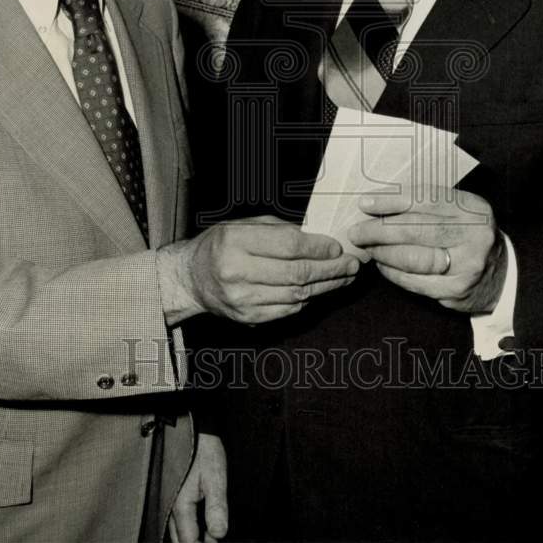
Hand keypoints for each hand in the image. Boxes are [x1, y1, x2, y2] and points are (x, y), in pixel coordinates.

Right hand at [158, 217, 359, 323]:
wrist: (191, 277)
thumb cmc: (221, 244)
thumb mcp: (242, 224)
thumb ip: (277, 228)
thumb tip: (316, 236)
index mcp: (236, 242)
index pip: (289, 246)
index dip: (318, 247)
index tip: (337, 247)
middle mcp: (237, 272)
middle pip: (297, 273)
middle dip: (330, 269)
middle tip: (351, 264)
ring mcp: (242, 299)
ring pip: (296, 295)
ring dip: (325, 287)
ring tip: (343, 277)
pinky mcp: (248, 317)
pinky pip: (287, 310)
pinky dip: (307, 300)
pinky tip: (319, 290)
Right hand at [169, 433, 227, 542]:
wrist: (190, 428)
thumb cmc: (203, 449)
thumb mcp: (215, 476)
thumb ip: (216, 506)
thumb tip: (219, 533)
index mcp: (180, 505)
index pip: (189, 541)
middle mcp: (169, 507)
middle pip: (180, 540)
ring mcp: (168, 501)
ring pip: (177, 531)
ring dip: (192, 537)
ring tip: (211, 537)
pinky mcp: (171, 495)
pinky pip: (176, 519)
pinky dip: (188, 526)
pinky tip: (201, 524)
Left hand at [348, 187, 505, 312]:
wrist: (502, 276)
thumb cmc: (469, 237)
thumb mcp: (458, 213)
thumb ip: (425, 204)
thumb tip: (378, 203)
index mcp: (473, 209)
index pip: (425, 200)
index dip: (391, 202)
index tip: (365, 204)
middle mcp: (474, 236)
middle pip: (416, 230)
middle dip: (379, 230)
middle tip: (357, 231)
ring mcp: (467, 266)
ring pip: (413, 258)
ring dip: (382, 252)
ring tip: (367, 247)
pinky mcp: (457, 291)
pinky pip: (415, 282)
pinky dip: (393, 273)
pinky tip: (383, 265)